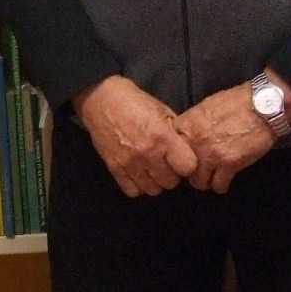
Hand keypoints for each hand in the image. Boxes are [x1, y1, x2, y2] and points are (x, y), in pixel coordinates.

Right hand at [71, 75, 197, 196]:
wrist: (102, 100)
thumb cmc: (136, 103)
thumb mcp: (163, 112)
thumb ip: (175, 134)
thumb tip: (186, 152)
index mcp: (163, 137)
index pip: (188, 167)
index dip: (187, 165)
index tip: (182, 160)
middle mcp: (148, 153)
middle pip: (171, 183)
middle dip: (171, 174)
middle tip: (166, 163)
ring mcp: (130, 164)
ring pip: (153, 190)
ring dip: (155, 181)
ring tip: (152, 169)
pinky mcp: (115, 169)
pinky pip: (133, 191)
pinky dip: (138, 185)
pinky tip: (138, 174)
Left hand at [175, 75, 290, 193]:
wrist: (264, 105)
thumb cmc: (237, 102)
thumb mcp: (206, 107)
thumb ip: (192, 124)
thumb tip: (185, 136)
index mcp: (187, 124)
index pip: (167, 148)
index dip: (173, 155)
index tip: (181, 158)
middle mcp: (194, 141)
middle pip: (180, 169)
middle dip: (188, 172)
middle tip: (198, 170)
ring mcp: (210, 154)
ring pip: (197, 182)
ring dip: (205, 180)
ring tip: (212, 176)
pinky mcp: (229, 165)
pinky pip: (218, 186)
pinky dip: (222, 185)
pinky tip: (225, 179)